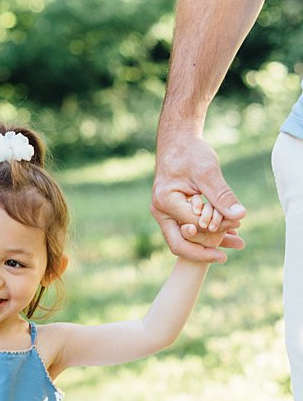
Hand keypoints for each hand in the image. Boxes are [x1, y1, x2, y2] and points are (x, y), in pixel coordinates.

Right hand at [152, 126, 245, 261]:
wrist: (177, 142)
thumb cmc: (190, 153)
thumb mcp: (208, 173)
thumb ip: (222, 196)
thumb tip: (240, 216)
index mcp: (165, 202)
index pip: (194, 226)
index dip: (217, 227)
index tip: (238, 223)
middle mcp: (160, 211)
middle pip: (179, 243)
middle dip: (203, 251)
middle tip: (224, 258)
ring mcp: (164, 213)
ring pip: (183, 239)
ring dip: (206, 244)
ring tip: (233, 244)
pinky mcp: (172, 211)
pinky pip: (187, 229)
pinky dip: (205, 232)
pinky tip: (226, 235)